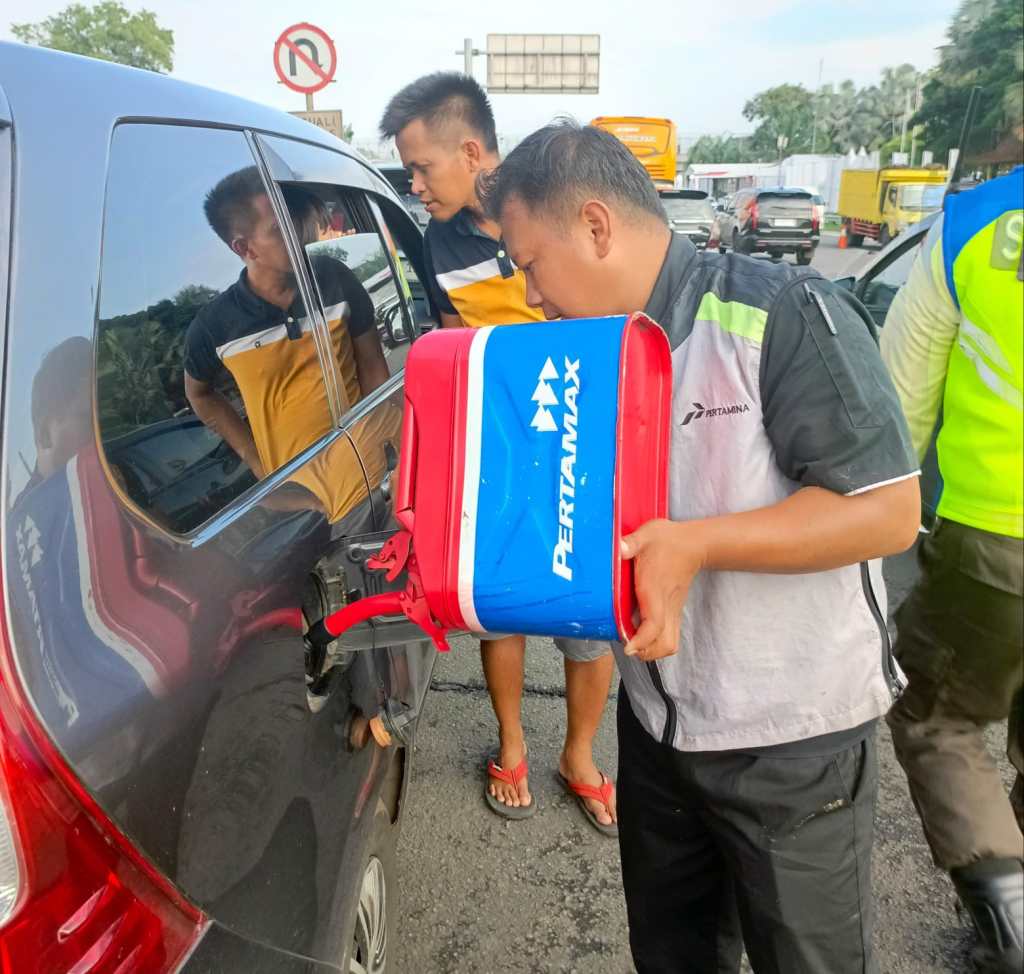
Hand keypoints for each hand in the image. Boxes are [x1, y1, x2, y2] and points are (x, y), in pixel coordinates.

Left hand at [620, 519, 706, 661]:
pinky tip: (641, 636)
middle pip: (664, 644)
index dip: (641, 640)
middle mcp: (666, 605)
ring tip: (633, 644)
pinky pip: (670, 637)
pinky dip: (656, 643)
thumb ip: (631, 542)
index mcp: (655, 589)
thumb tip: (620, 547)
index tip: (628, 646)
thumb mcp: (647, 535)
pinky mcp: (675, 611)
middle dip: (645, 652)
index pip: (654, 624)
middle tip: (626, 645)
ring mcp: (673, 610)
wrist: (694, 544)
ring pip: (669, 644)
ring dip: (652, 651)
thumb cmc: (668, 540)